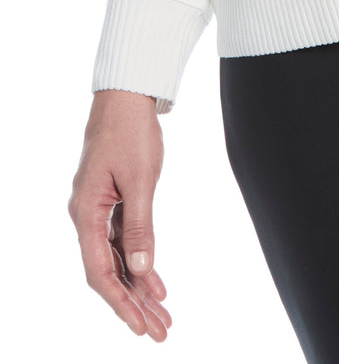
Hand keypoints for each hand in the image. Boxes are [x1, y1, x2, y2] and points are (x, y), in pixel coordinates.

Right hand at [68, 89, 172, 339]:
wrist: (126, 97)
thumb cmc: (131, 131)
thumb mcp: (139, 179)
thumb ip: (139, 225)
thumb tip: (140, 269)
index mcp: (85, 214)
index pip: (100, 273)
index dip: (120, 303)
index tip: (140, 328)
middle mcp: (86, 217)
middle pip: (108, 273)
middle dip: (133, 306)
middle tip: (160, 332)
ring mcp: (98, 211)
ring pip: (117, 261)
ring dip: (139, 289)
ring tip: (162, 316)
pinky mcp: (111, 203)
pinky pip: (122, 243)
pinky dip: (140, 263)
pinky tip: (156, 284)